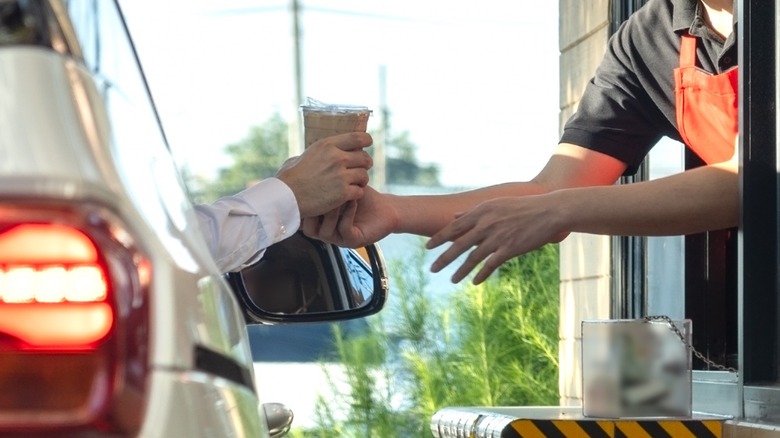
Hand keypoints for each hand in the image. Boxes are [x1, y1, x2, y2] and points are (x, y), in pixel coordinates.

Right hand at [276, 132, 372, 217]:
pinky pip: (360, 192)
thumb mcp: (304, 156)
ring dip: (361, 181)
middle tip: (361, 169)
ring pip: (364, 175)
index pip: (357, 137)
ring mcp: (341, 175)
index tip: (368, 144)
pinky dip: (356, 194)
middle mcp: (337, 158)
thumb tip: (326, 150)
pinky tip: (349, 196)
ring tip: (354, 184)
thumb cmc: (291, 178)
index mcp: (327, 145)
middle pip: (365, 157)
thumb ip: (319, 153)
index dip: (367, 140)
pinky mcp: (343, 193)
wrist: (286, 196)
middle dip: (365, 164)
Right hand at [301, 186, 398, 247]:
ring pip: (325, 231)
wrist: (383, 208)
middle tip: (321, 191)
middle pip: (308, 229)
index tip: (309, 186)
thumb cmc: (359, 197)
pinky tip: (352, 201)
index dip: (304, 204)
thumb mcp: (336, 186)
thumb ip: (320, 180)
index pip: (302, 219)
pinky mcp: (353, 241)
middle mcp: (325, 233)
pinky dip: (347, 215)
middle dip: (314, 210)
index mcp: (318, 223)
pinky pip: (344, 230)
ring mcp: (338, 239)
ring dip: (331, 213)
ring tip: (339, 195)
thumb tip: (297, 161)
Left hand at [426, 195, 568, 283]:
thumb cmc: (522, 206)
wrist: (549, 211)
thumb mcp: (495, 203)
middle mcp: (487, 224)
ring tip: (452, 280)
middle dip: (444, 258)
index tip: (427, 247)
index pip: (454, 226)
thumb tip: (454, 216)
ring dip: (461, 270)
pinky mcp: (510, 248)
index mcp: (482, 211)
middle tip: (432, 269)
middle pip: (459, 244)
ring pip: (473, 257)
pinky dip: (482, 274)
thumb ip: (473, 211)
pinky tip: (475, 282)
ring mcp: (498, 237)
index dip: (439, 238)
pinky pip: (491, 264)